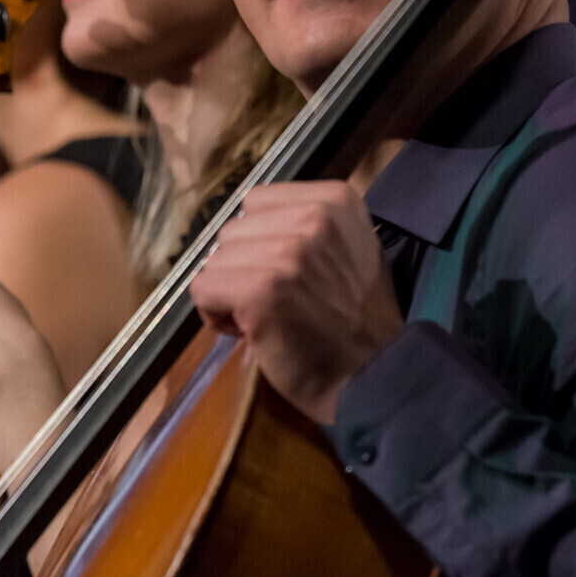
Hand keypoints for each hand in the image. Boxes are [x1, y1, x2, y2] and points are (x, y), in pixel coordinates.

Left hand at [189, 181, 403, 425]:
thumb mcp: (351, 249)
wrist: (372, 377)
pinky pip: (202, 287)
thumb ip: (307, 224)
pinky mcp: (260, 288)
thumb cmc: (357, 320)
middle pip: (233, 229)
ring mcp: (288, 251)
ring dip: (230, 291)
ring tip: (267, 316)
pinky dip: (215, 313)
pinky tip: (249, 330)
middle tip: (278, 300)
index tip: (287, 273)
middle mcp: (315, 217)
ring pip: (215, 259)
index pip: (257, 201)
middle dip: (244, 265)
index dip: (262, 239)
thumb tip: (250, 220)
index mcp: (337, 199)